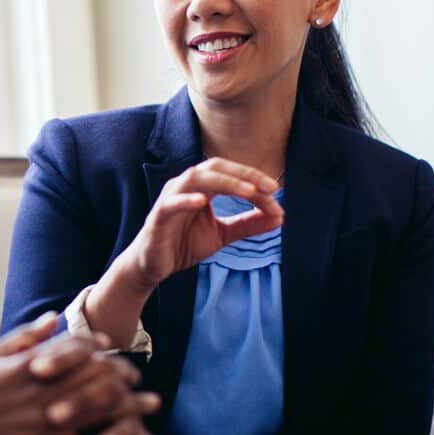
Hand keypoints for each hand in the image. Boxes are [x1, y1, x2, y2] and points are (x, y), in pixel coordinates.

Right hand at [0, 313, 171, 434]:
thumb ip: (24, 336)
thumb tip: (55, 317)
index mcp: (29, 362)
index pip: (78, 348)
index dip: (102, 350)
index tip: (115, 353)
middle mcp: (42, 387)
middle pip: (97, 376)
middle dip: (124, 377)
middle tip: (141, 380)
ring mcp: (43, 420)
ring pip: (100, 411)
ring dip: (131, 409)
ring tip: (151, 408)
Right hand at [123, 157, 283, 290]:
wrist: (154, 266)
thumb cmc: (183, 244)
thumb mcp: (222, 234)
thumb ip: (248, 224)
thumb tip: (280, 216)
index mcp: (202, 188)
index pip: (230, 174)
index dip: (254, 180)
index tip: (276, 194)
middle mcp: (185, 186)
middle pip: (215, 168)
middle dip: (243, 174)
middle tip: (269, 187)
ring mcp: (170, 199)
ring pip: (194, 178)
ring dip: (223, 182)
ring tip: (247, 192)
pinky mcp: (158, 216)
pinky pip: (170, 203)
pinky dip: (185, 200)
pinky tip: (202, 201)